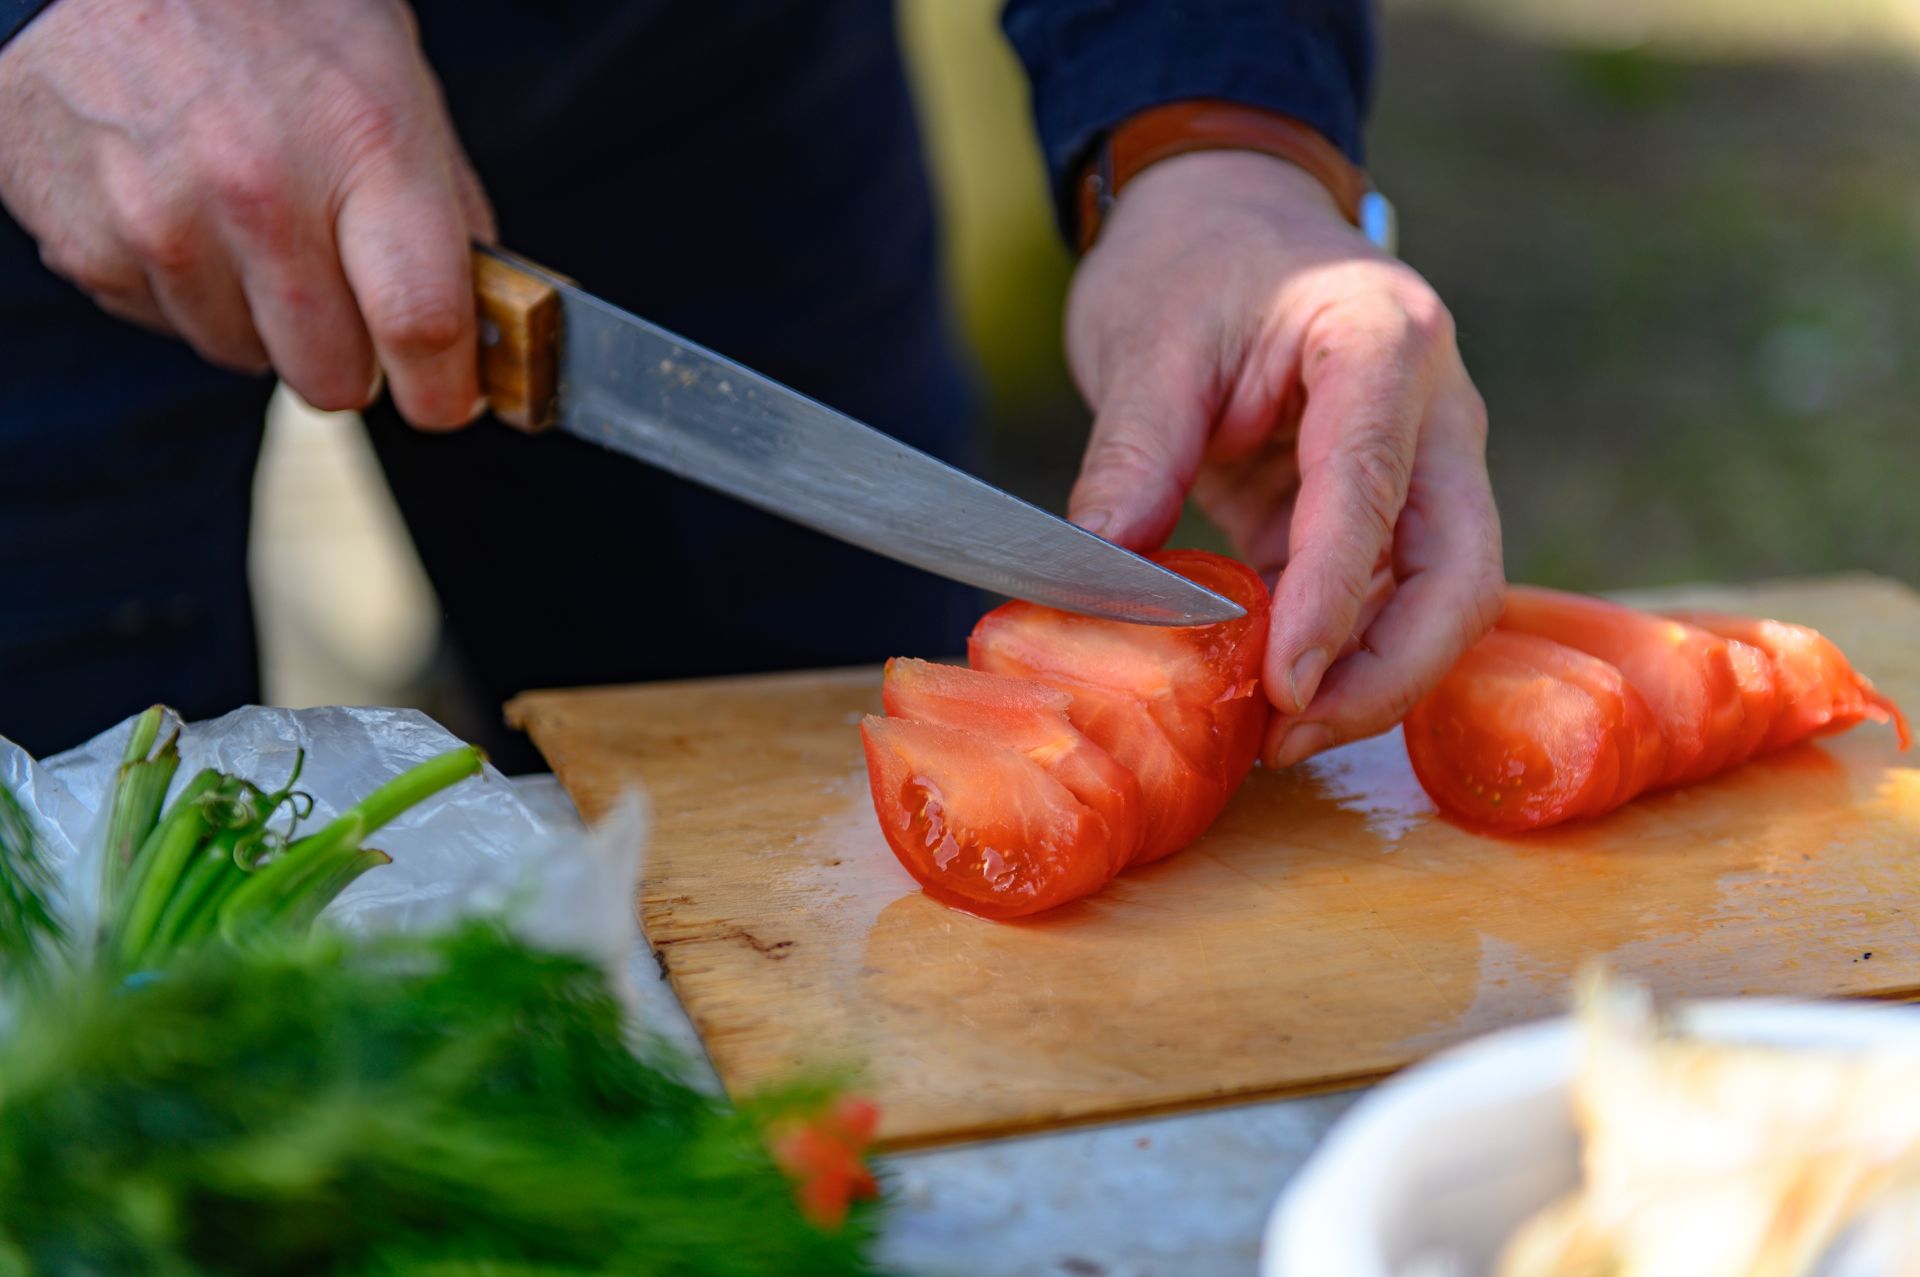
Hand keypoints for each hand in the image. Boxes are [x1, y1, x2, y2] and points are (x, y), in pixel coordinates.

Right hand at [0, 0, 494, 426]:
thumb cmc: (271, 13)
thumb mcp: (393, 80)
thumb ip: (446, 207)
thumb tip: (486, 321)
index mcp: (363, 144)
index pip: (422, 324)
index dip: (446, 389)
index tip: (449, 398)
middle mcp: (261, 190)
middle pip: (333, 377)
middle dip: (351, 357)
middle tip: (341, 293)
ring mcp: (163, 221)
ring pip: (246, 357)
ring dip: (261, 318)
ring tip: (247, 219)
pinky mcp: (90, 245)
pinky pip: (167, 326)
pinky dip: (185, 289)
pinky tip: (180, 204)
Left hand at [1064, 151, 1503, 767]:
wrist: (1221, 212)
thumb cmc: (1190, 256)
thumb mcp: (1146, 340)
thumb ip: (1134, 452)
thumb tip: (1103, 569)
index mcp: (1382, 342)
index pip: (1374, 490)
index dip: (1335, 601)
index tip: (1285, 685)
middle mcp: (1432, 409)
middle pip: (1460, 571)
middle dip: (1390, 672)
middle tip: (1293, 738)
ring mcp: (1421, 462)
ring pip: (1438, 598)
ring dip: (1370, 677)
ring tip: (1275, 739)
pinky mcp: (1379, 507)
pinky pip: (1380, 596)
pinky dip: (1334, 651)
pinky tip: (1269, 698)